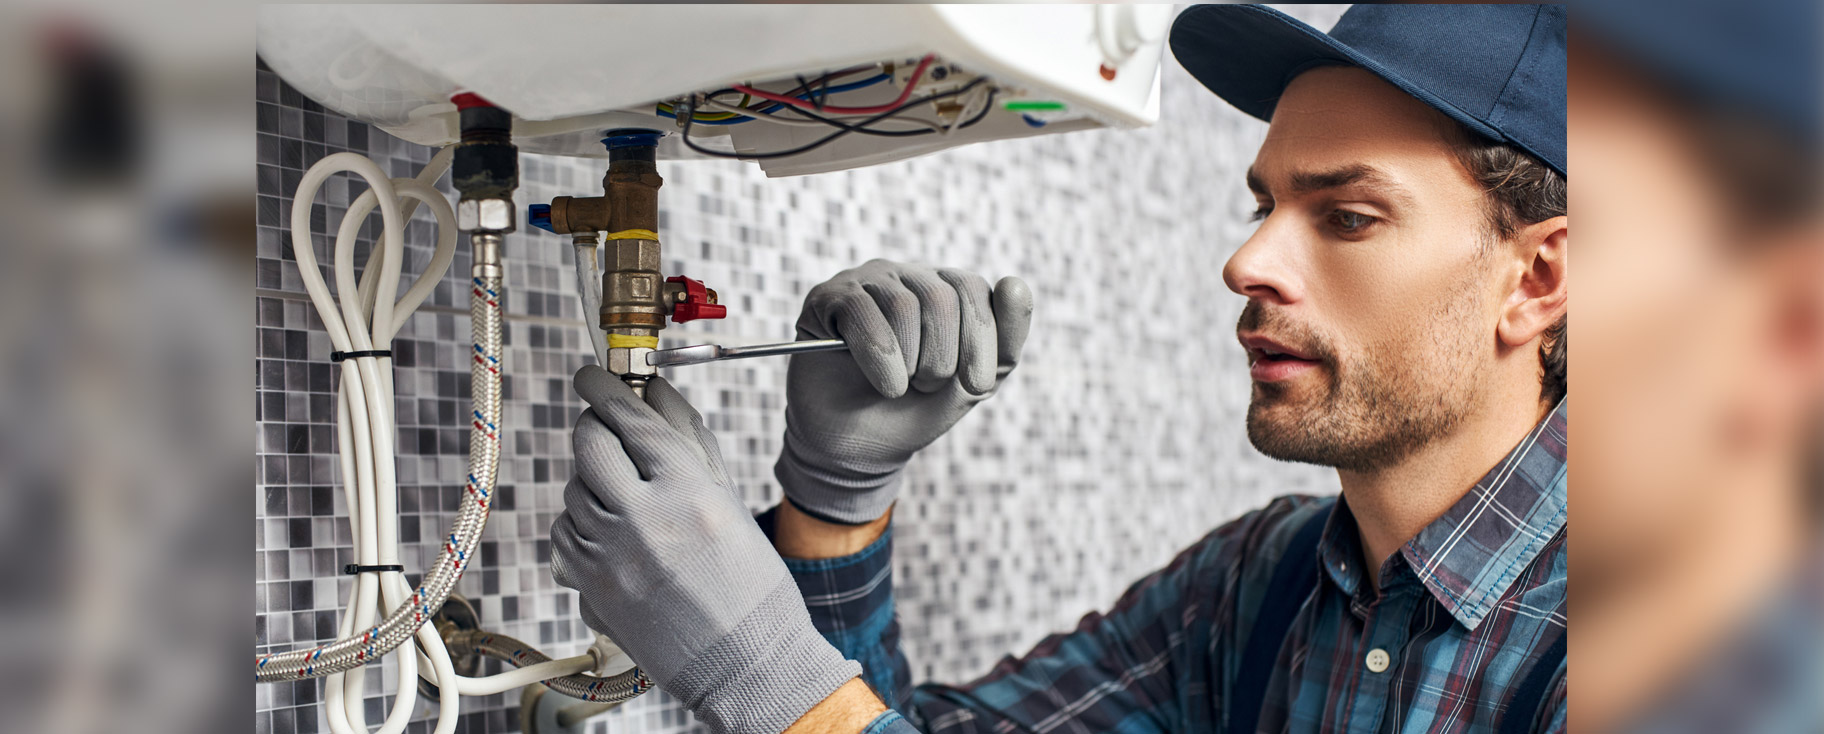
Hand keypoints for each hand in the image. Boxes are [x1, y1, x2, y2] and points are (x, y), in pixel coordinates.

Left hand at [551, 366, 859, 733]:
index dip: (606, 387)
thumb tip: (656, 392)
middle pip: (589, 444)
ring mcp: (611, 556)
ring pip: (573, 489)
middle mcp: (644, 519)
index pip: (630, 418)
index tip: (593, 374)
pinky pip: (565, 533)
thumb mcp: (729, 500)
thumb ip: (689, 440)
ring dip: (592, 480)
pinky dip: (581, 523)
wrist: (745, 662)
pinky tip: (613, 533)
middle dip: (595, 426)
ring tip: (625, 496)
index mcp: (688, 490)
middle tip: (606, 426)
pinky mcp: (590, 588)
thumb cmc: (751, 584)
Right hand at [776, 259, 1033, 523]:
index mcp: (947, 290)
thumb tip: (1015, 283)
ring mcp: (866, 283)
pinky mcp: (828, 298)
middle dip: (943, 358)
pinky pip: (861, 312)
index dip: (981, 340)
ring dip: (910, 364)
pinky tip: (882, 383)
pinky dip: (878, 358)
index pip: (974, 289)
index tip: (977, 385)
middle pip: (940, 297)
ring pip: (903, 307)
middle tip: (928, 386)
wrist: (857, 447)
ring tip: (899, 388)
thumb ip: (1004, 342)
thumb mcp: (971, 384)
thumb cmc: (915, 410)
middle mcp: (907, 277)